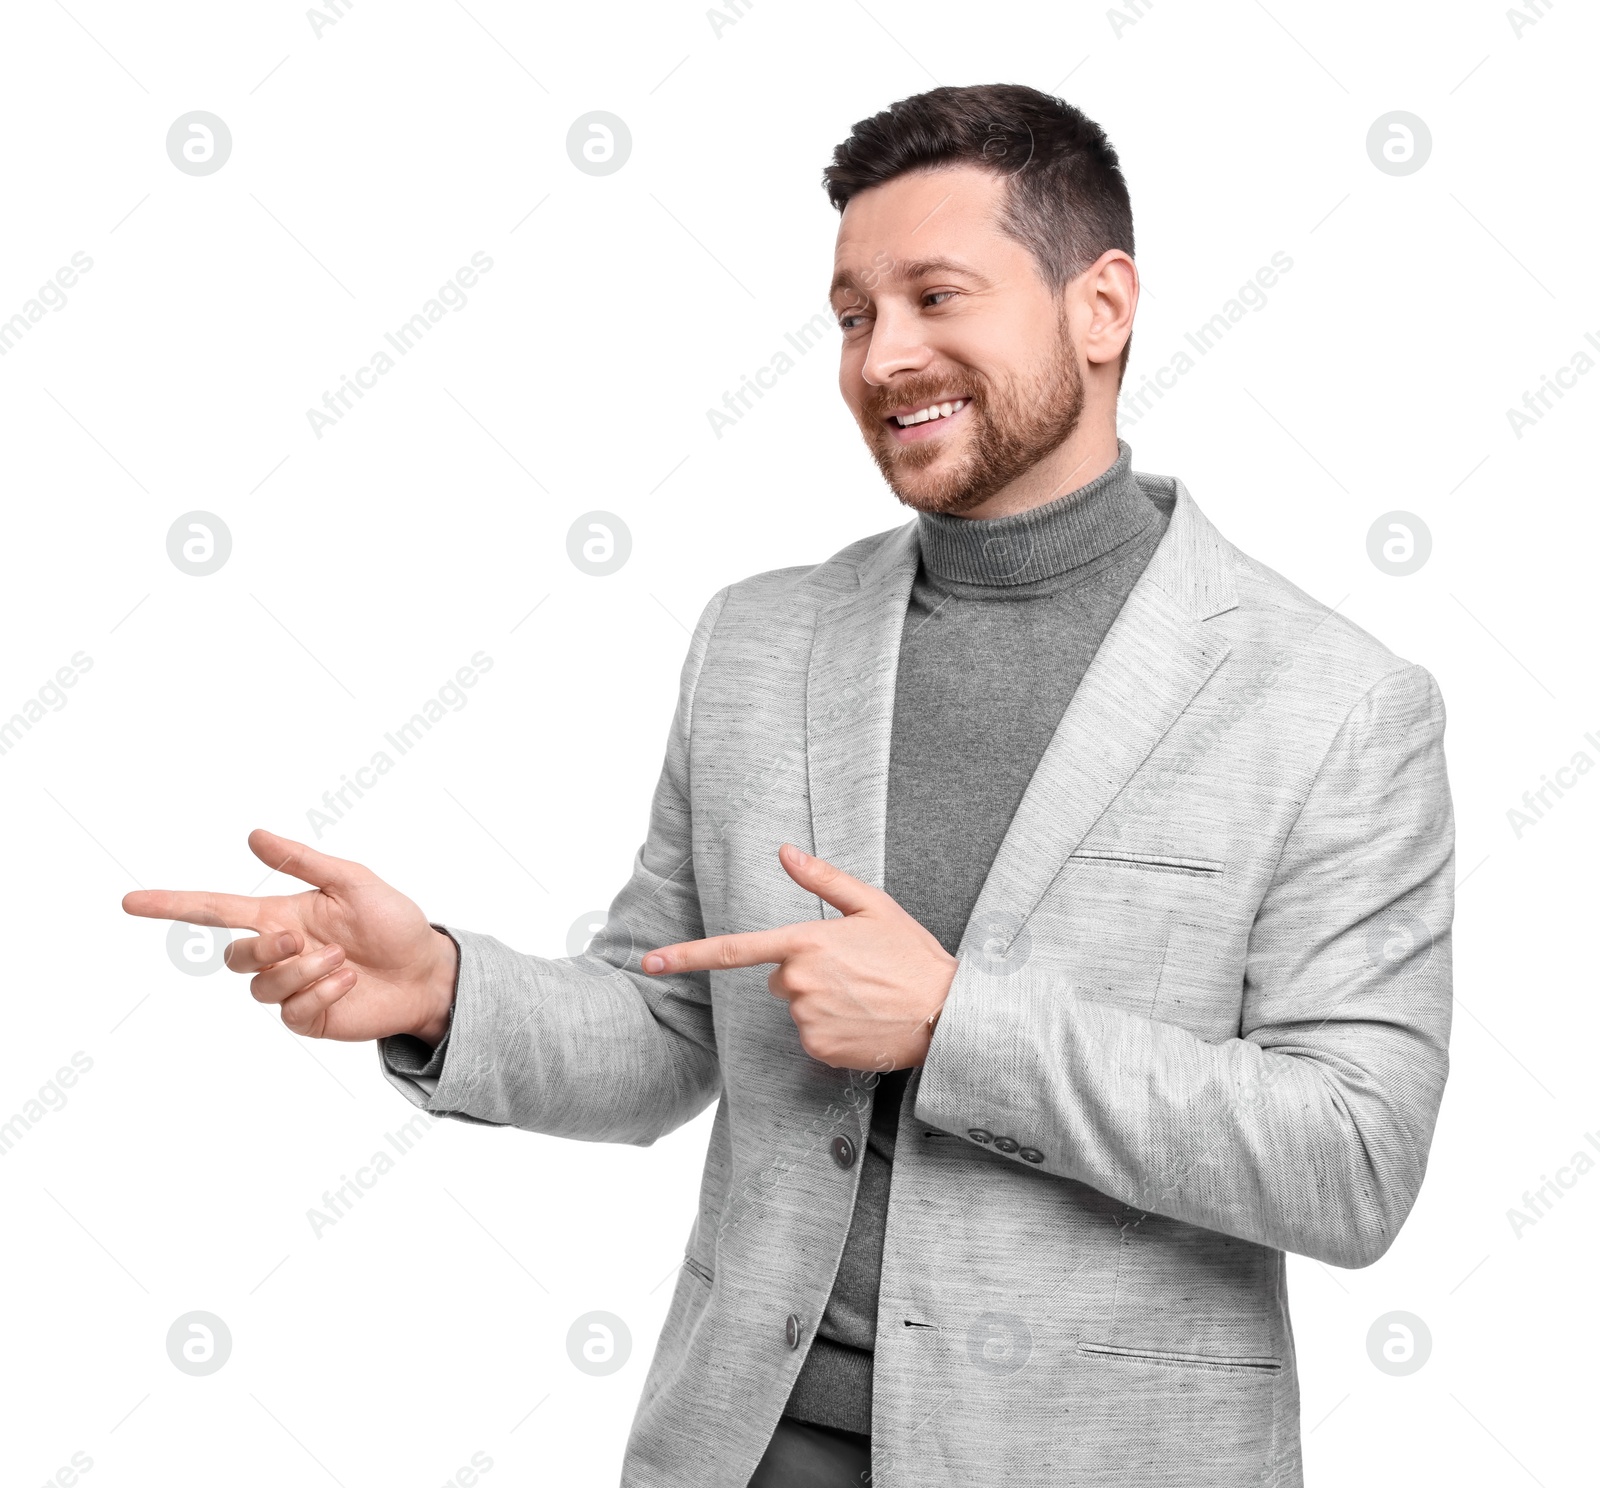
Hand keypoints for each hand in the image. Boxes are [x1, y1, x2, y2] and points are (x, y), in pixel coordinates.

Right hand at [122, 828, 457, 1043]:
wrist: (427, 971)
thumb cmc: (394, 923)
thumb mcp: (354, 882)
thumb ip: (304, 862)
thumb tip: (253, 835)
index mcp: (283, 914)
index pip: (216, 910)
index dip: (172, 905)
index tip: (130, 901)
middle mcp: (280, 951)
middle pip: (236, 954)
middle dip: (263, 948)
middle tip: (299, 938)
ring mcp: (291, 987)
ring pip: (262, 985)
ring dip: (302, 970)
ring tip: (343, 962)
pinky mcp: (307, 1016)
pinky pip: (290, 1010)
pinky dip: (320, 992)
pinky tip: (347, 982)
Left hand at [641, 843, 957, 1070]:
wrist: (946, 1013)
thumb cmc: (912, 955)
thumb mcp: (873, 905)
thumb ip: (823, 879)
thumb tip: (786, 851)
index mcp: (805, 942)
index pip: (734, 950)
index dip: (688, 954)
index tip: (650, 960)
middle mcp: (798, 982)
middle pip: (779, 978)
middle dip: (807, 974)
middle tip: (855, 972)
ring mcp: (806, 1018)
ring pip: (795, 1007)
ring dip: (821, 1003)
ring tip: (864, 997)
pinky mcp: (817, 1049)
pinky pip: (809, 1036)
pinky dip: (830, 1031)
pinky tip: (862, 1021)